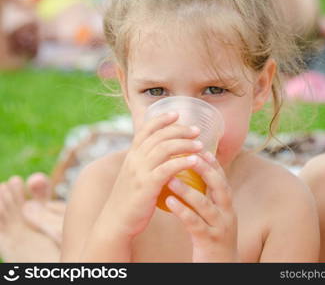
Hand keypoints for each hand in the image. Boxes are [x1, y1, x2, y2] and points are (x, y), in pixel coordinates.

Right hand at [98, 111, 202, 239]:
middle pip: (159, 136)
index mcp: (132, 155)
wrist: (115, 221)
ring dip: (185, 144)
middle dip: (180, 130)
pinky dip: (183, 162)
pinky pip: (168, 168)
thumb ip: (144, 162)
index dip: (161, 119)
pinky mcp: (147, 185)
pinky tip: (195, 161)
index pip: (145, 129)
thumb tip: (161, 153)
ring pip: (165, 148)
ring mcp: (140, 171)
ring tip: (200, 144)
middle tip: (197, 130)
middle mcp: (134, 159)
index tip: (176, 113)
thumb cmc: (130, 199)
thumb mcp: (133, 175)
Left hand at [165, 152, 238, 261]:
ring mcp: (220, 227)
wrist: (222, 269)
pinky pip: (195, 224)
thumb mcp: (214, 218)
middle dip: (205, 170)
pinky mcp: (210, 241)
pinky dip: (182, 211)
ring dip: (188, 190)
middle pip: (219, 186)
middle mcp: (227, 214)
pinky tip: (169, 201)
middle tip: (189, 156)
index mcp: (227, 206)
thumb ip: (207, 200)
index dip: (213, 164)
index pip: (222, 180)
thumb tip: (192, 181)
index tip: (201, 149)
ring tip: (171, 178)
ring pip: (205, 204)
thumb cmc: (213, 240)